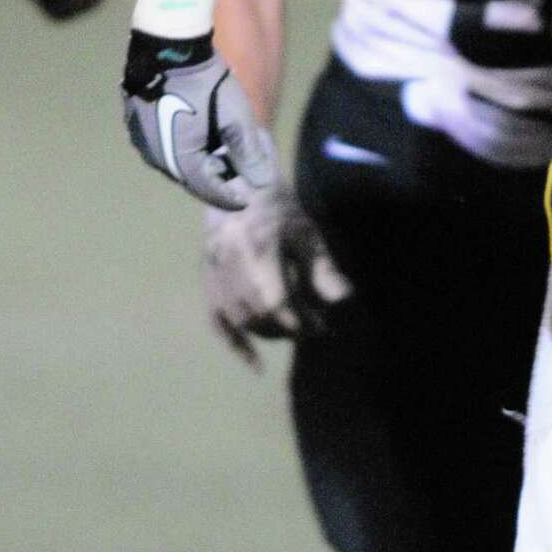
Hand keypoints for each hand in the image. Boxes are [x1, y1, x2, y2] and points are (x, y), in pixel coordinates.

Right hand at [122, 29, 276, 207]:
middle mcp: (155, 155)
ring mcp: (142, 138)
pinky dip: (184, 146)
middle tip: (236, 172)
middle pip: (190, 177)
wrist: (169, 44)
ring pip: (176, 161)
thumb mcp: (236, 117)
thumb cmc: (206, 81)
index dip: (229, 198)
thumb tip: (262, 184)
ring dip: (199, 161)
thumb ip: (249, 153)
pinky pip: (163, 145)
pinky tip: (200, 133)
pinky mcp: (136, 122)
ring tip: (220, 152)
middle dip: (214, 177)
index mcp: (179, 159)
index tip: (245, 201)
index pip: (207, 189)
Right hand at [202, 183, 351, 367]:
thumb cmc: (276, 208)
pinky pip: (217, 322)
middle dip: (287, 327)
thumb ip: (322, 268)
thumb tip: (344, 300)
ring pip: (239, 320)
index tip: (323, 325)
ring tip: (291, 330)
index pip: (277, 301)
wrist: (235, 187)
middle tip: (312, 327)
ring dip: (267, 333)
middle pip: (258, 314)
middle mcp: (230, 266)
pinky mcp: (207, 283)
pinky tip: (255, 364)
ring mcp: (213, 276)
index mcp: (257, 251)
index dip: (300, 320)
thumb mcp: (305, 232)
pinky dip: (235, 345)